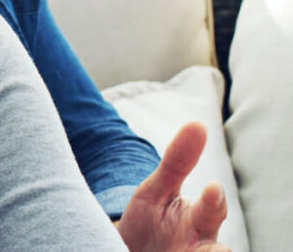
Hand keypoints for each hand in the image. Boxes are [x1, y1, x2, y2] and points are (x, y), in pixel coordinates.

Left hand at [116, 121, 228, 250]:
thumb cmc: (149, 221)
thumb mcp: (157, 190)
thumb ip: (177, 162)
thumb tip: (198, 124)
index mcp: (197, 223)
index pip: (211, 211)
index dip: (211, 202)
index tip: (210, 188)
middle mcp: (197, 248)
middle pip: (215, 251)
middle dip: (212, 251)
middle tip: (212, 247)